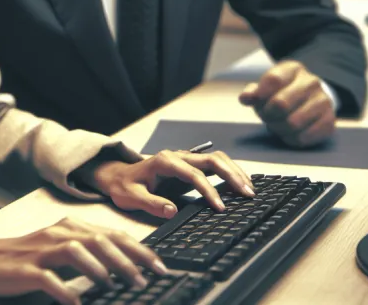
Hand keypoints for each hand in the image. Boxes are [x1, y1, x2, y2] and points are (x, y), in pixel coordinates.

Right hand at [0, 219, 166, 304]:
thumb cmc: (24, 259)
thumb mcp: (59, 251)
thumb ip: (87, 253)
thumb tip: (123, 267)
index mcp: (70, 228)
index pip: (112, 234)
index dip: (139, 250)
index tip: (160, 266)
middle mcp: (58, 234)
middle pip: (100, 239)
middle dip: (128, 259)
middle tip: (146, 279)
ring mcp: (41, 250)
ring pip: (78, 251)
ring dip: (101, 268)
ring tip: (117, 285)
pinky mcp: (25, 269)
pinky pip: (49, 278)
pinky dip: (66, 290)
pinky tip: (76, 303)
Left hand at [88, 149, 253, 215]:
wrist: (118, 176)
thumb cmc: (124, 187)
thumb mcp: (131, 198)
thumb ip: (151, 204)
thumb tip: (172, 210)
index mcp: (164, 162)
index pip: (193, 174)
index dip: (209, 190)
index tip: (220, 207)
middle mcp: (177, 156)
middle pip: (212, 160)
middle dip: (232, 175)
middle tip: (247, 194)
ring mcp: (185, 159)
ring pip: (217, 159)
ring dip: (234, 172)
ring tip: (249, 190)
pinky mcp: (190, 166)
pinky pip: (214, 165)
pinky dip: (229, 172)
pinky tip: (240, 185)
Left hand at [239, 60, 335, 147]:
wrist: (310, 100)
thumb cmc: (281, 94)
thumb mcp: (265, 88)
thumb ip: (253, 92)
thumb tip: (245, 98)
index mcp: (293, 69)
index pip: (273, 80)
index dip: (260, 95)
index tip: (258, 102)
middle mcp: (311, 82)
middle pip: (281, 103)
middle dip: (268, 115)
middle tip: (267, 117)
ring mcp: (323, 102)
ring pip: (292, 123)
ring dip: (279, 129)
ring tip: (278, 125)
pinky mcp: (329, 122)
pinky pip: (303, 137)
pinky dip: (291, 139)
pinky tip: (290, 133)